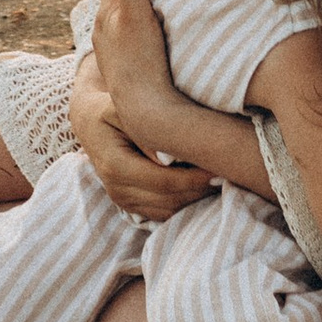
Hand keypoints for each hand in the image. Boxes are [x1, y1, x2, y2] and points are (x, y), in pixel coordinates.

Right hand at [69, 58, 213, 223]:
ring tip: (221, 182)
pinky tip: (203, 188)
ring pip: (169, 211)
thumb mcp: (120, 107)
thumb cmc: (110, 108)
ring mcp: (123, 202)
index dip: (194, 179)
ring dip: (196, 200)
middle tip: (229, 176)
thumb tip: (168, 158)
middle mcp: (116, 190)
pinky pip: (164, 213)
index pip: (163, 181)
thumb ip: (142, 128)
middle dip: (200, 191)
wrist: (91, 122)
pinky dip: (186, 204)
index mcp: (114, 166)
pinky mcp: (132, 206)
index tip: (220, 169)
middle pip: (169, 200)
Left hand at [90, 0, 174, 134]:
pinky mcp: (122, 65)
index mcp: (107, 12)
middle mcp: (103, 29)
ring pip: (120, 13)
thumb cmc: (142, 59)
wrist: (143, 109)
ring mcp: (112, 49)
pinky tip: (148, 24)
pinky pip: (127, 32)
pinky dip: (135, 19)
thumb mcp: (136, 13)